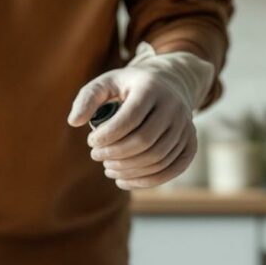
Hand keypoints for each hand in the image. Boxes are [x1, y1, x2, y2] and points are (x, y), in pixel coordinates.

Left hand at [68, 67, 196, 189]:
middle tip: (96, 156)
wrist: (169, 84)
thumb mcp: (106, 83)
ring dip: (128, 170)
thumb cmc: (129, 87)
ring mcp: (186, 126)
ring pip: (157, 157)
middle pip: (145, 141)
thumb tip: (74, 122)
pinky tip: (124, 181)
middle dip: (115, 154)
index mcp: (151, 88)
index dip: (108, 136)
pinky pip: (172, 169)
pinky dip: (147, 181)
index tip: (91, 142)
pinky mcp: (191, 142)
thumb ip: (86, 98)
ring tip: (107, 168)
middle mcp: (174, 106)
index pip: (130, 118)